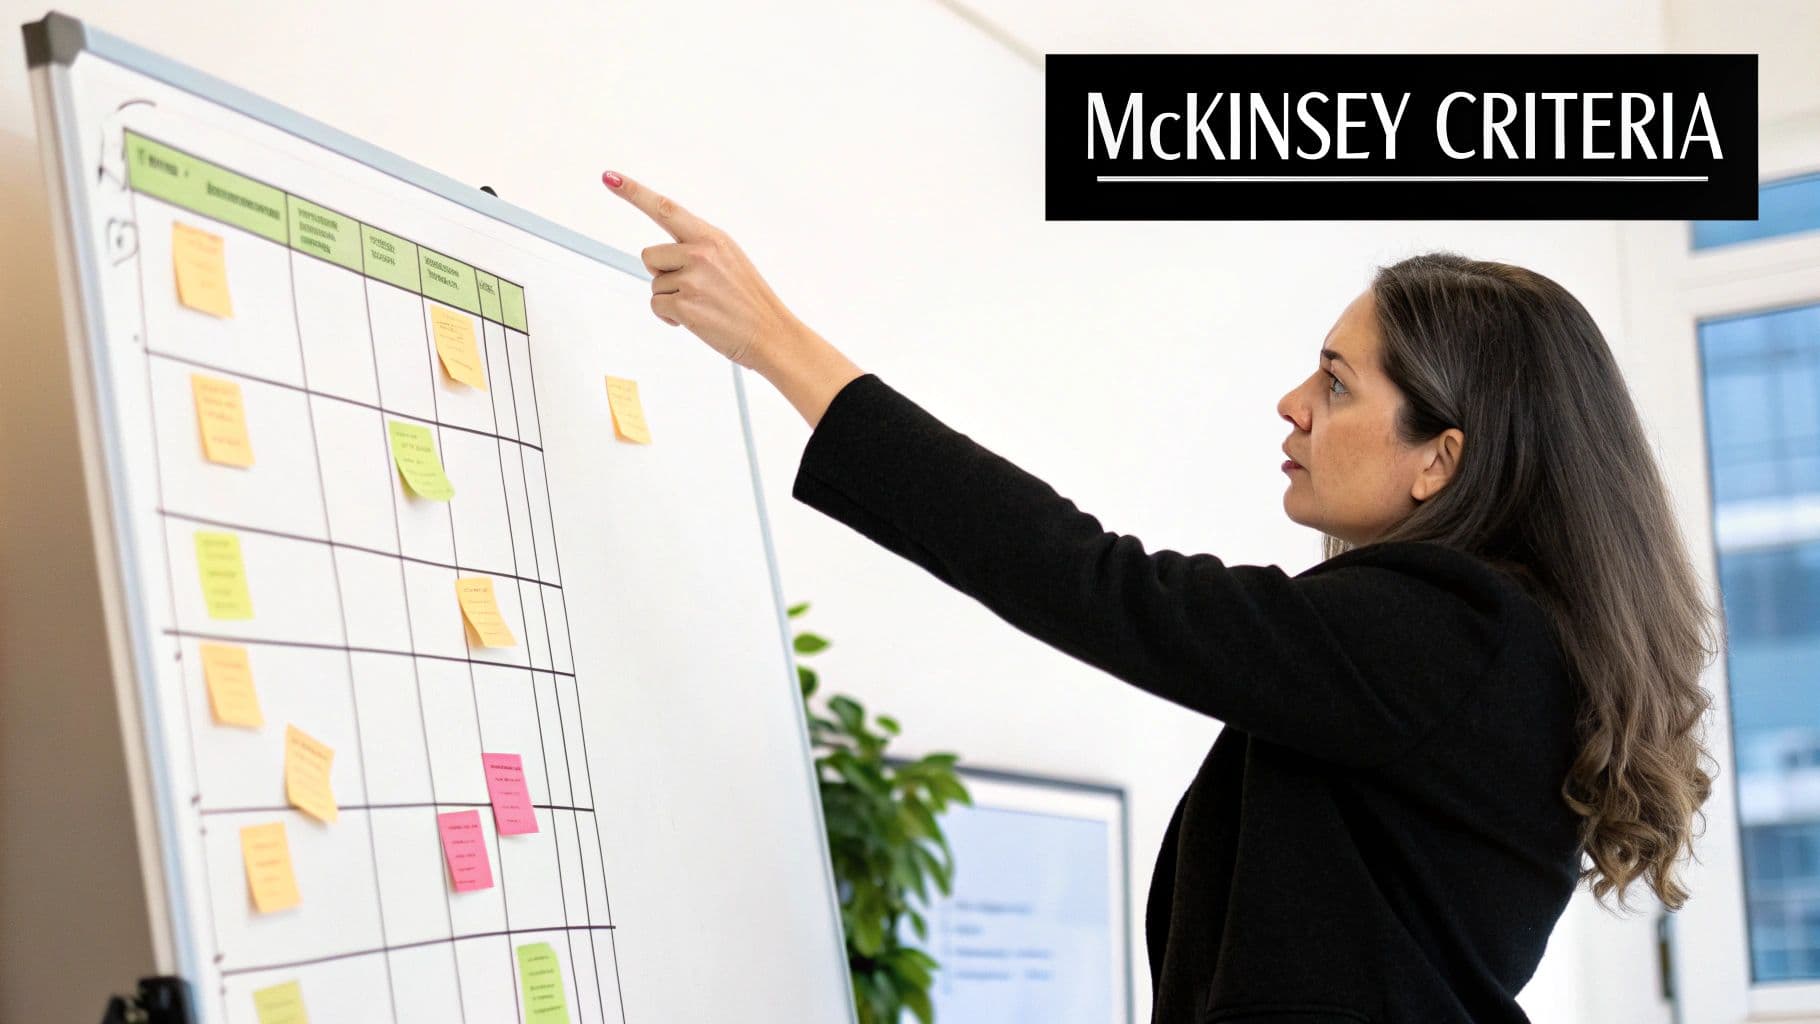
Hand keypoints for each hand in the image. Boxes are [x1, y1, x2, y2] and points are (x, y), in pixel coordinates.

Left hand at [601, 170, 865, 427]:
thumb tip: (657, 256)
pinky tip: (696, 320)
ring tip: (703, 305)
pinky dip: (671, 318)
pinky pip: (657, 306)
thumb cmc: (748, 301)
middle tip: (693, 288)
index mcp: (712, 237)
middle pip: (649, 256)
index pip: (666, 208)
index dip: (634, 192)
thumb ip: (697, 248)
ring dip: (671, 298)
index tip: (610, 177)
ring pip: (655, 284)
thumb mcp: (729, 260)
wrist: (772, 334)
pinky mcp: (685, 306)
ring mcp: (693, 279)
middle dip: (662, 273)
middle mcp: (701, 252)